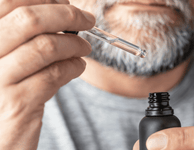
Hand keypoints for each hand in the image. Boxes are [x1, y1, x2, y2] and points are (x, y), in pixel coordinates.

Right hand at [0, 0, 94, 148]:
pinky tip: (78, 67)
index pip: (8, 3)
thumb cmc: (3, 94)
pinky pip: (54, 75)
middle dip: (67, 15)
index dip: (44, 0)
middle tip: (87, 20)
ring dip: (74, 44)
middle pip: (29, 19)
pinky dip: (73, 67)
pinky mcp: (16, 103)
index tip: (65, 3)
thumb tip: (58, 10)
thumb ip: (22, 37)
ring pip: (45, 47)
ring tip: (84, 48)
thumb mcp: (4, 60)